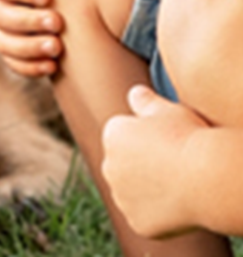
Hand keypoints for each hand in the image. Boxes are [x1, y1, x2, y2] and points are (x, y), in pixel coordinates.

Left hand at [102, 85, 207, 237]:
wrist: (207, 176)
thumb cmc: (190, 138)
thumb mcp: (169, 110)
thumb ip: (146, 102)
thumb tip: (134, 93)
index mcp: (112, 133)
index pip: (125, 134)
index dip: (151, 137)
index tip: (170, 140)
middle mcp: (108, 164)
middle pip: (124, 163)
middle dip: (141, 163)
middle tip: (173, 163)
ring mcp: (120, 195)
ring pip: (131, 191)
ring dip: (145, 188)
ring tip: (177, 182)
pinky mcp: (135, 220)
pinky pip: (143, 216)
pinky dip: (156, 213)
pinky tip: (177, 203)